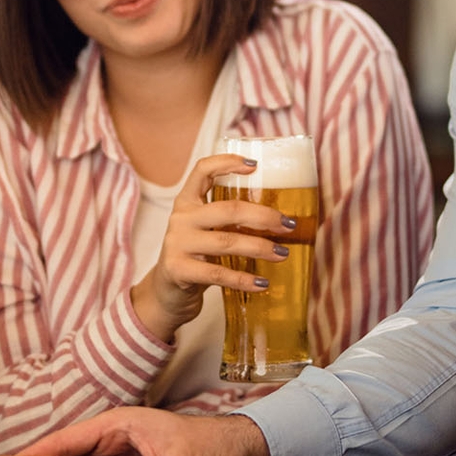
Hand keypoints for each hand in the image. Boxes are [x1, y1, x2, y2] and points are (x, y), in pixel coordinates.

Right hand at [132, 154, 291, 339]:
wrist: (167, 292)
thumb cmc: (196, 257)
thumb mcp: (206, 231)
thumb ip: (228, 221)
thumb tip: (280, 220)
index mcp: (187, 201)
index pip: (202, 170)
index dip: (227, 162)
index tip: (255, 165)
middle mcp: (181, 218)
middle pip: (228, 209)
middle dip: (263, 216)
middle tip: (288, 225)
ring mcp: (177, 243)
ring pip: (226, 241)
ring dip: (260, 247)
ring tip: (282, 254)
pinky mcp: (178, 270)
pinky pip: (218, 273)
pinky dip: (243, 279)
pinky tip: (262, 283)